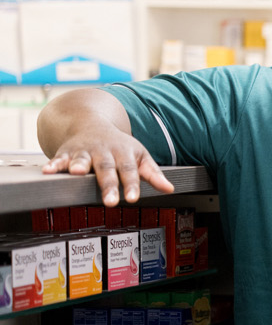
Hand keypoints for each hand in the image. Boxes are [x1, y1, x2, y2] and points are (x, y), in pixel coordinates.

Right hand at [41, 127, 173, 205]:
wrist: (91, 123)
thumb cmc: (119, 145)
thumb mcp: (139, 156)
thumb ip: (152, 173)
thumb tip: (170, 189)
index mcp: (124, 153)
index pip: (129, 170)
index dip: (131, 185)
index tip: (132, 199)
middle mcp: (104, 151)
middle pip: (107, 169)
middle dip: (108, 185)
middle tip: (110, 201)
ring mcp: (84, 151)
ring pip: (82, 160)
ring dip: (79, 166)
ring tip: (78, 173)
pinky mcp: (66, 152)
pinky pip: (59, 158)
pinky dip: (54, 164)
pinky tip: (47, 171)